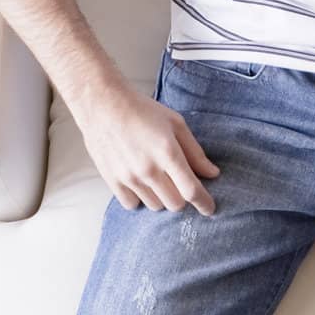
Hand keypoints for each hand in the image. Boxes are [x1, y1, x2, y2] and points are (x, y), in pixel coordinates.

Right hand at [77, 80, 220, 213]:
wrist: (102, 106)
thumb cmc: (142, 111)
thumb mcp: (176, 124)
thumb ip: (195, 152)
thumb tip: (212, 174)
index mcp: (168, 153)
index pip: (191, 190)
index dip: (204, 203)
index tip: (209, 208)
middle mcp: (148, 169)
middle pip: (175, 204)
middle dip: (183, 197)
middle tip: (180, 184)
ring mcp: (128, 177)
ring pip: (155, 205)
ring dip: (162, 197)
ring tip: (158, 179)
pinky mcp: (112, 180)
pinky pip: (132, 204)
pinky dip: (140, 199)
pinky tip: (142, 184)